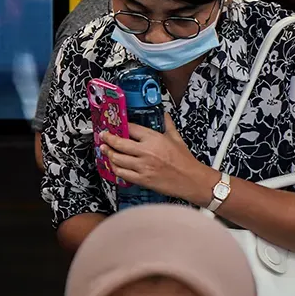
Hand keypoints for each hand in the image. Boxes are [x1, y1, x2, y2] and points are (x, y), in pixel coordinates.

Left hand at [100, 112, 215, 203]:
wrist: (191, 179)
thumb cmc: (185, 160)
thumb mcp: (176, 138)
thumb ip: (168, 125)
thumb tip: (165, 115)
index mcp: (154, 138)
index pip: (131, 129)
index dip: (120, 127)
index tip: (115, 126)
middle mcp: (146, 151)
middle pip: (119, 143)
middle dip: (107, 139)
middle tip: (103, 137)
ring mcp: (142, 166)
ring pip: (117, 158)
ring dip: (108, 153)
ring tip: (104, 150)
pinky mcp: (142, 179)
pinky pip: (122, 173)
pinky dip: (114, 168)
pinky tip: (113, 165)